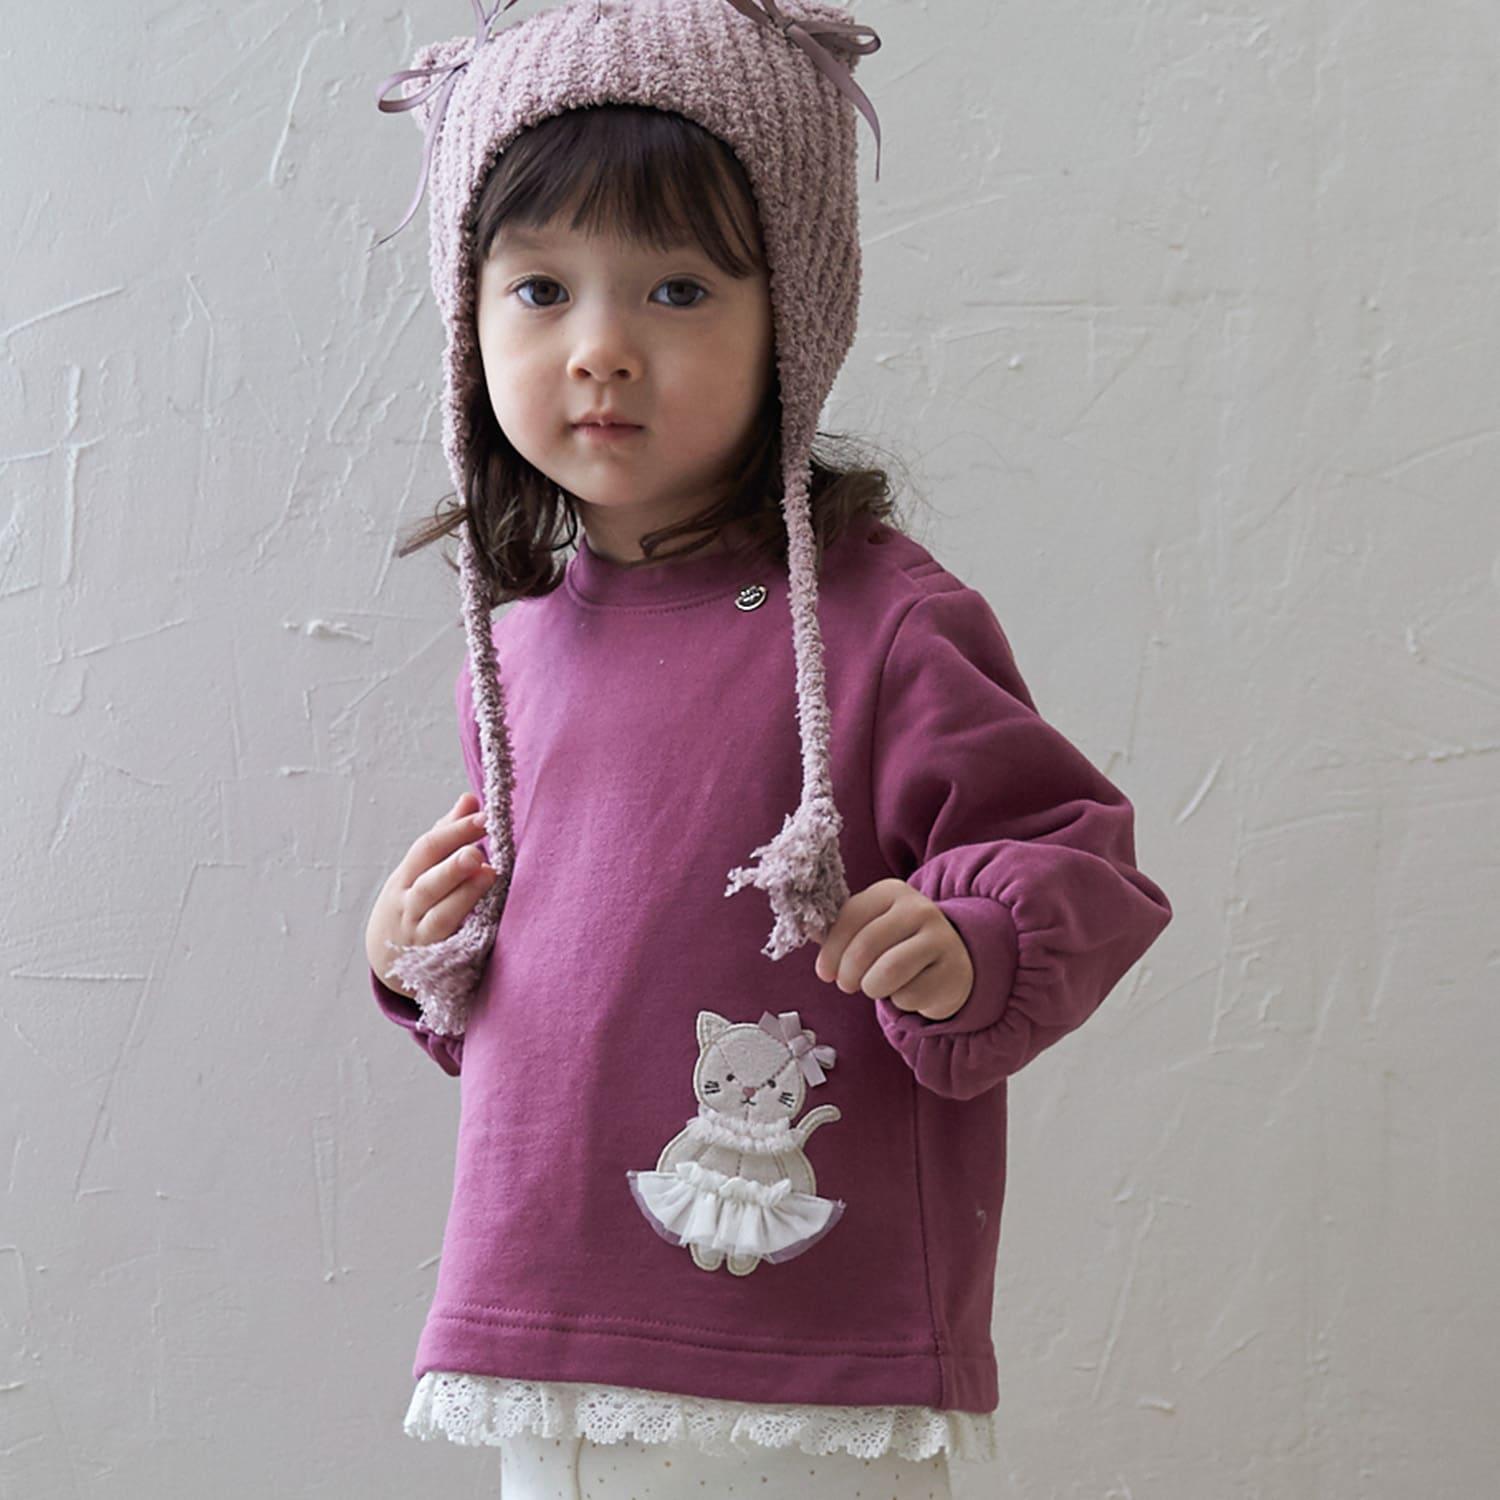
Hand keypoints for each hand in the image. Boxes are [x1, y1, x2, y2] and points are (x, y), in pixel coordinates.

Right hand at [366, 791, 496, 995]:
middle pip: (428, 883)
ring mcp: (420, 934)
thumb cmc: (412, 904)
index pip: (426, 850)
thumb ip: (447, 836)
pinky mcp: (435, 958)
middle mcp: (408, 905)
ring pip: (440, 915)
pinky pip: (450, 943)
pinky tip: (486, 914)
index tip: (482, 815)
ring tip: (488, 873)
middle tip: (477, 849)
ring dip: (465, 894)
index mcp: (405, 878)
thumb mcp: (420, 871)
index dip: (454, 832)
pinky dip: (466, 928)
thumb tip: (469, 799)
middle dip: (453, 865)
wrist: (387, 961)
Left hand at [812, 878, 974, 1021]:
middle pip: (865, 947)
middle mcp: (919, 909)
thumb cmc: (898, 944)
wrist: (951, 960)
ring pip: (888, 973)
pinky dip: (900, 1001)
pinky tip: (907, 990)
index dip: (830, 951)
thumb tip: (805, 929)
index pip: (850, 918)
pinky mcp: (953, 971)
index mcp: (891, 891)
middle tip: (847, 985)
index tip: (825, 973)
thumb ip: (840, 930)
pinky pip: (910, 995)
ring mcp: (941, 938)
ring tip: (874, 987)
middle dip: (847, 975)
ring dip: (872, 988)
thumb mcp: (872, 926)